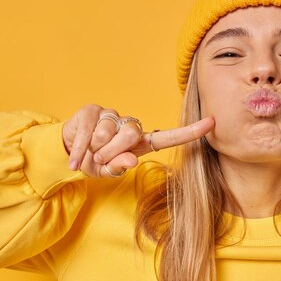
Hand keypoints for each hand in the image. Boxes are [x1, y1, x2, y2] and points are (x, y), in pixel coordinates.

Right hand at [62, 104, 214, 177]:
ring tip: (90, 153)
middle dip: (112, 152)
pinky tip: (75, 160)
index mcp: (141, 143)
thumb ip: (118, 167)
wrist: (67, 151)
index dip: (190, 132)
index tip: (212, 123)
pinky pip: (90, 131)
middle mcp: (130, 125)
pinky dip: (80, 150)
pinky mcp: (92, 110)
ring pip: (109, 132)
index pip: (169, 137)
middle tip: (101, 159)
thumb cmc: (95, 161)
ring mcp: (112, 115)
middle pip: (132, 134)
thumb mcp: (107, 170)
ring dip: (95, 150)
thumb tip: (129, 160)